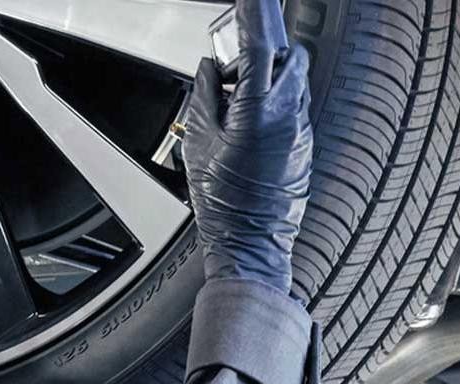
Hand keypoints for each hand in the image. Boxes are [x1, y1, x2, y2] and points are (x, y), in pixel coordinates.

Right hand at [182, 0, 313, 293]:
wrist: (251, 243)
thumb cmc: (225, 204)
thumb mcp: (198, 144)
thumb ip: (204, 97)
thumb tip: (209, 70)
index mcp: (258, 109)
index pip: (258, 43)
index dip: (252, 12)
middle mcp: (288, 112)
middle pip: (284, 54)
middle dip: (258, 52)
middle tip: (228, 76)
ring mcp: (300, 127)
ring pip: (289, 79)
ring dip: (262, 80)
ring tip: (232, 114)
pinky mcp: (303, 141)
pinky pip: (289, 107)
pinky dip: (268, 106)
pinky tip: (244, 135)